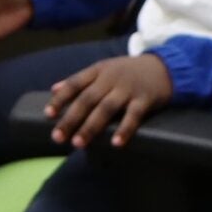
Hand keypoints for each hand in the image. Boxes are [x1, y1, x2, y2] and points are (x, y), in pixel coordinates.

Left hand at [42, 54, 173, 146]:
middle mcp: (111, 78)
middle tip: (57, 137)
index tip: (48, 114)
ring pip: (106, 108)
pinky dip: (124, 129)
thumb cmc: (128, 72)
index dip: (60, 99)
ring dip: (91, 126)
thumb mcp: (103, 69)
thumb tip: (53, 89)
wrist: (163, 66)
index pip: (75, 83)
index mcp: (98, 70)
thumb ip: (79, 80)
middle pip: (87, 99)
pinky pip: (133, 116)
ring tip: (78, 143)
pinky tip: (115, 144)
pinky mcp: (145, 99)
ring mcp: (128, 89)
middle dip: (70, 118)